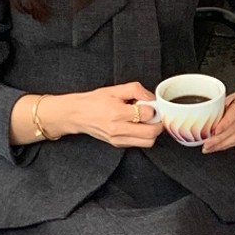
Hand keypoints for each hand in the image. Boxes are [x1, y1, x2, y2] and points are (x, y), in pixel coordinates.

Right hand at [49, 82, 163, 146]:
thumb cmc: (94, 101)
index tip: (149, 104)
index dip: (152, 107)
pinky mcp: (117, 144)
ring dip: (152, 132)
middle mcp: (118, 129)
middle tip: (154, 115)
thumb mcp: (115, 90)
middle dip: (157, 122)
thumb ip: (135, 90)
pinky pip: (138, 144)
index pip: (146, 114)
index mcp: (117, 113)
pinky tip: (137, 126)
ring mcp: (118, 139)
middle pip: (151, 133)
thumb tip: (151, 98)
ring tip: (145, 121)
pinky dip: (143, 136)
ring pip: (148, 142)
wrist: (77, 114)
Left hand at [202, 84, 234, 153]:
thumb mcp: (232, 97)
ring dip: (223, 144)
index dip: (224, 123)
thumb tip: (206, 124)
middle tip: (207, 144)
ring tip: (211, 148)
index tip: (214, 131)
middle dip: (219, 138)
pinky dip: (229, 144)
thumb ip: (221, 108)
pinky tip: (221, 146)